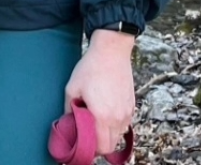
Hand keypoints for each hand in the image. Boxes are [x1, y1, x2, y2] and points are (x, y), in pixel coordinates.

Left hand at [64, 30, 135, 156]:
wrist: (111, 52)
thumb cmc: (90, 68)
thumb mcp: (72, 87)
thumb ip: (69, 108)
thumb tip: (68, 121)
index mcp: (103, 116)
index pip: (101, 146)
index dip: (92, 148)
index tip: (83, 142)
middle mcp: (118, 118)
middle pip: (112, 145)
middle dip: (100, 144)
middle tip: (88, 134)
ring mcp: (127, 112)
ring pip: (119, 135)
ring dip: (109, 135)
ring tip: (96, 122)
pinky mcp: (132, 106)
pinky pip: (125, 124)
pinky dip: (116, 125)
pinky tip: (106, 113)